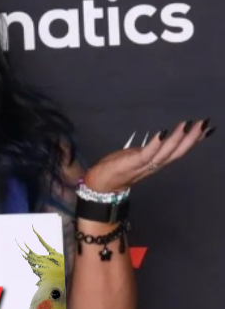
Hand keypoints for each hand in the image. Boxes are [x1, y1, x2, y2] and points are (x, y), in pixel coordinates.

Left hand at [84, 119, 214, 192]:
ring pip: (165, 153)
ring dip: (176, 139)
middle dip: (191, 139)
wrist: (100, 184)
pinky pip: (146, 154)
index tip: (206, 129)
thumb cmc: (117, 168)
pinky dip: (155, 144)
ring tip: (186, 126)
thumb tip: (160, 137)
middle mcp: (153, 165)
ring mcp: (143, 165)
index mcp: (156, 163)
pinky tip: (162, 133)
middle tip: (203, 124)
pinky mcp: (132, 163)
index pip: (178, 151)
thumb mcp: (137, 156)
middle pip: (176, 153)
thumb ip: (150, 149)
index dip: (192, 141)